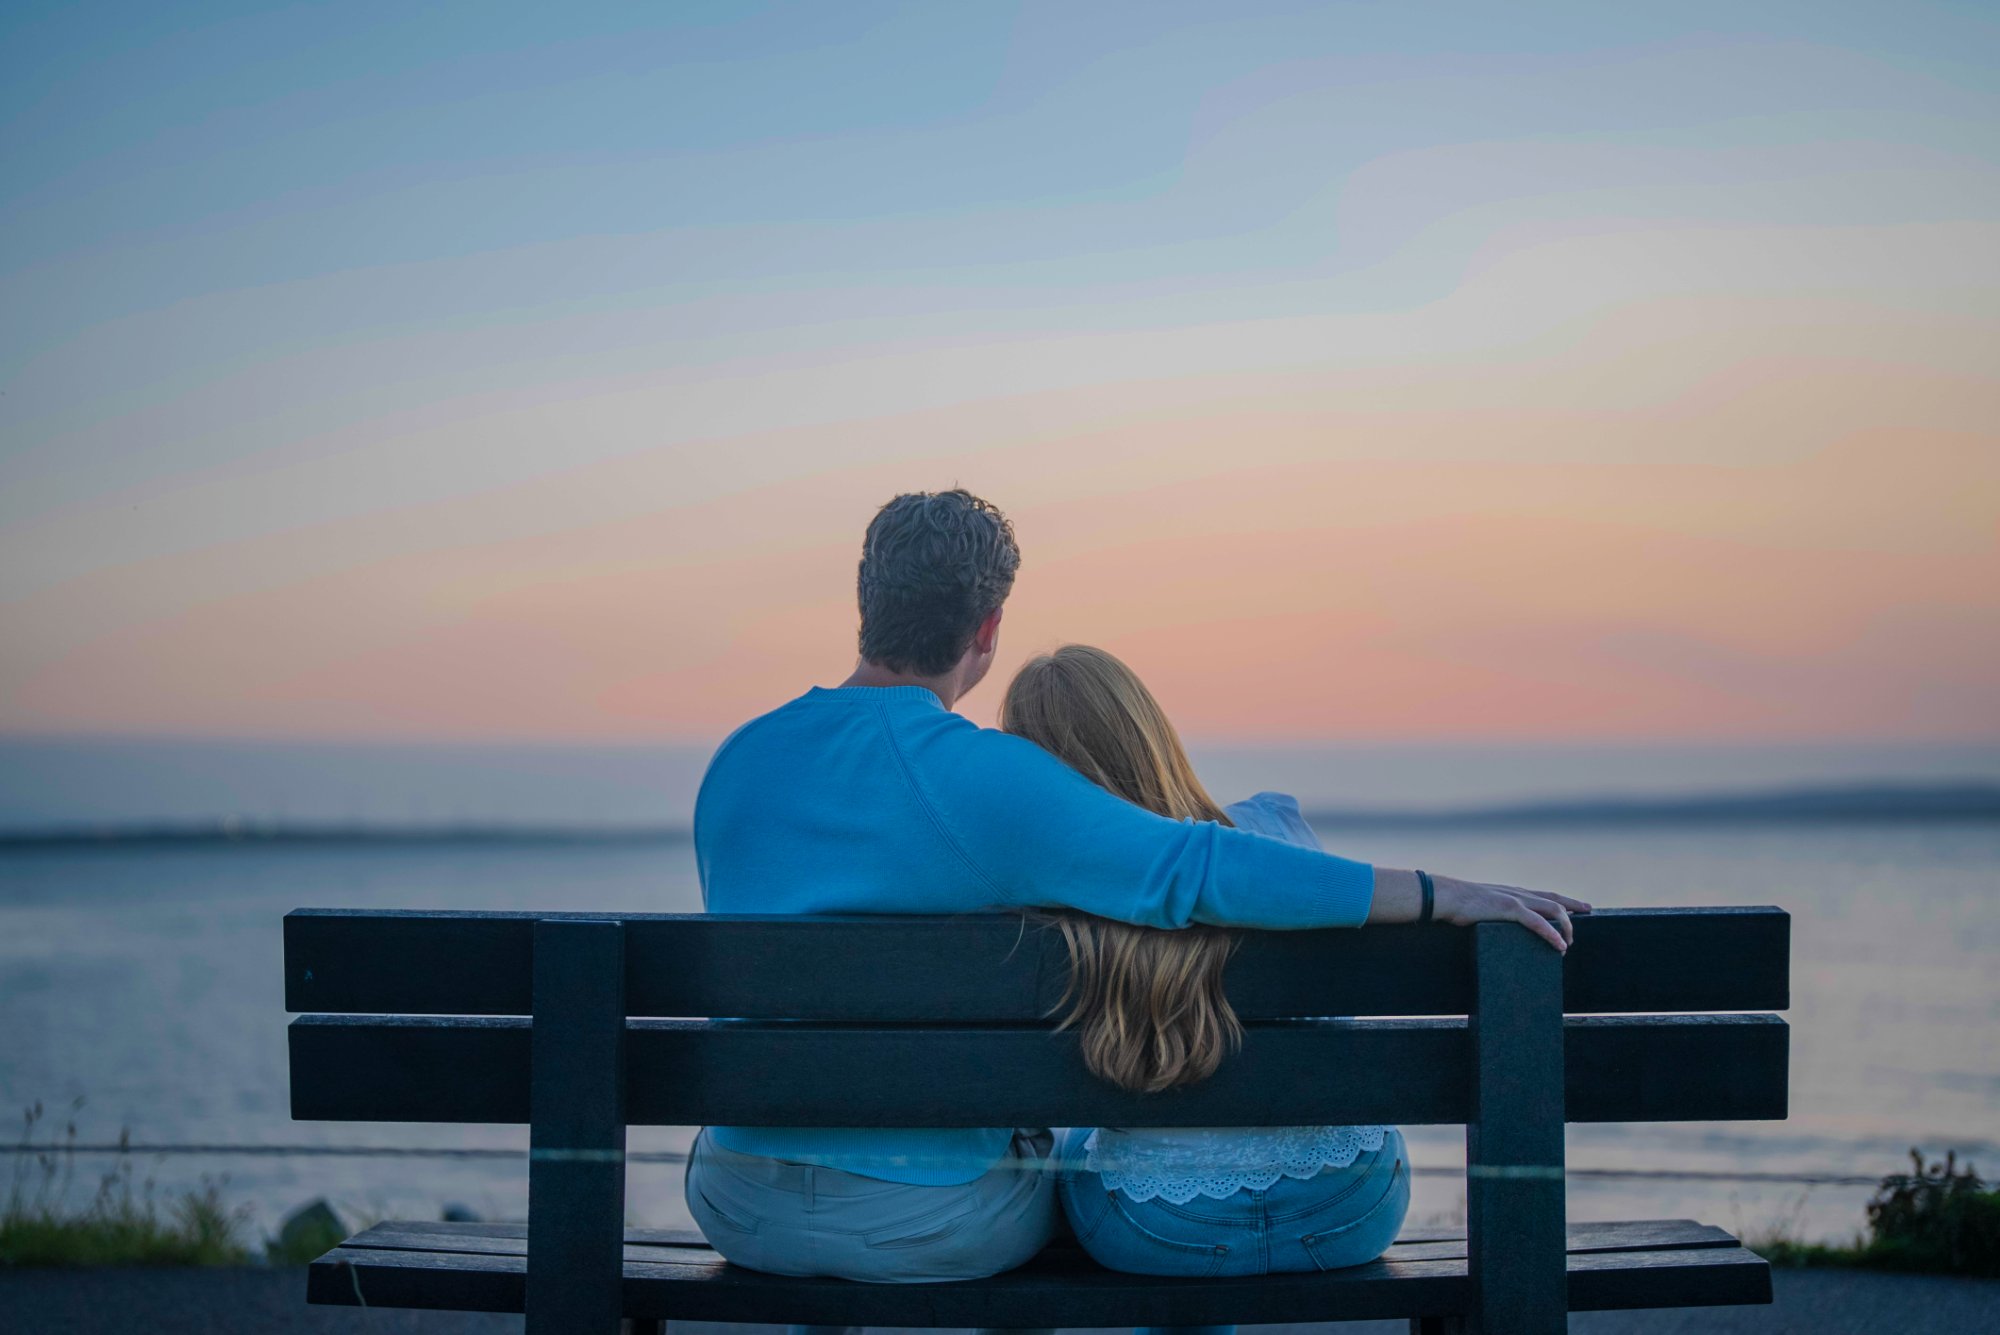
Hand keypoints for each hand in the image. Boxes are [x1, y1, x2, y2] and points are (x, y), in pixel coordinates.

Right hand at [1433, 875, 1591, 953]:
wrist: (1443, 896)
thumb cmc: (1454, 904)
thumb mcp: (1477, 908)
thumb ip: (1489, 913)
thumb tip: (1489, 926)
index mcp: (1510, 893)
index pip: (1543, 895)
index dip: (1562, 899)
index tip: (1578, 904)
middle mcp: (1517, 893)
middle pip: (1554, 899)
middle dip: (1573, 905)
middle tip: (1589, 910)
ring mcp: (1515, 900)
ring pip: (1552, 910)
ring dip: (1565, 926)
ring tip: (1569, 943)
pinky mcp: (1509, 909)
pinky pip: (1538, 923)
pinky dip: (1552, 934)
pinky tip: (1560, 946)